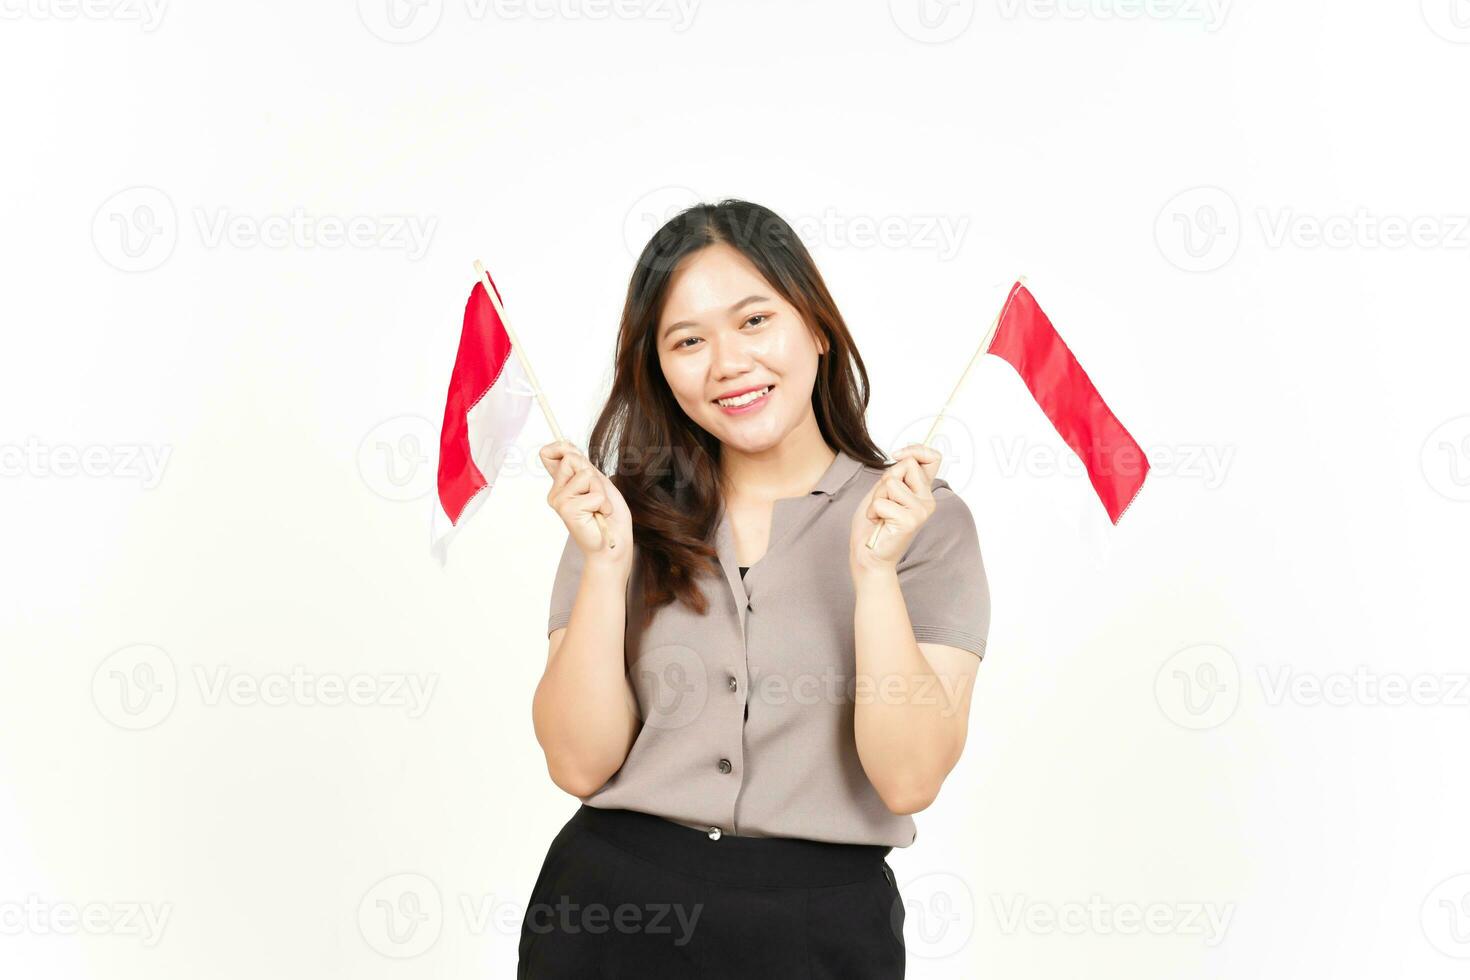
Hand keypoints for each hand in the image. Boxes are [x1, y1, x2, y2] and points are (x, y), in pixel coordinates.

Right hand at [540, 440, 633, 564]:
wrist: (614, 543)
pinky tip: (599, 515)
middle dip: (593, 474)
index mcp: (562, 484)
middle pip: (571, 458)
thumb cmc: (608, 515)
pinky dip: (603, 503)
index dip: (561, 447)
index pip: (548, 453)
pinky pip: (593, 493)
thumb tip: (567, 446)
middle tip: (597, 495)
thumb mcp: (597, 482)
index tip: (575, 455)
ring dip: (601, 491)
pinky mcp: (567, 510)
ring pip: (585, 475)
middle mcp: (556, 492)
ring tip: (599, 508)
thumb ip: (582, 466)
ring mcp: (559, 501)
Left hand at [849, 444, 941, 573]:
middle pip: (907, 465)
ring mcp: (921, 510)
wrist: (868, 554)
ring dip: (877, 497)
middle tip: (883, 502)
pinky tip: (879, 523)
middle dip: (886, 480)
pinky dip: (873, 511)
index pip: (933, 458)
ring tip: (880, 514)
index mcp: (922, 491)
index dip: (916, 450)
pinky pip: (882, 501)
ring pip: (892, 482)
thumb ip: (896, 474)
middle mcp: (927, 500)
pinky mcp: (911, 520)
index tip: (898, 454)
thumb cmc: (874, 523)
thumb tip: (904, 456)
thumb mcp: (883, 490)